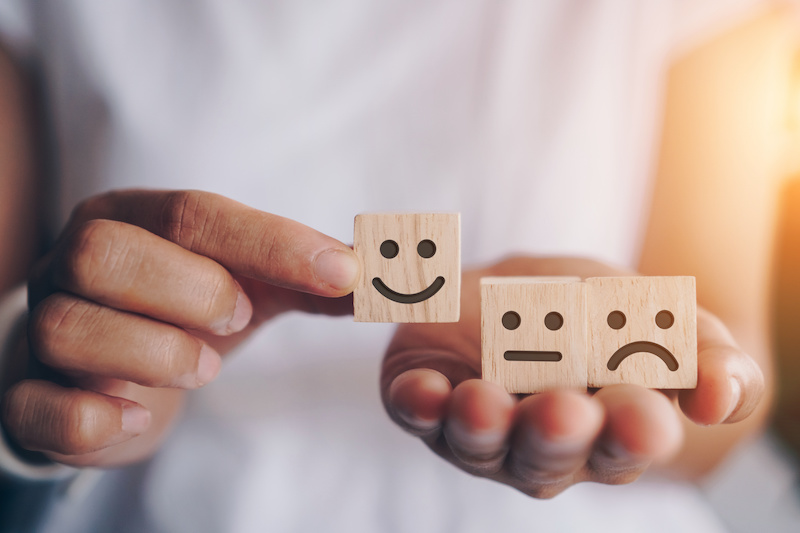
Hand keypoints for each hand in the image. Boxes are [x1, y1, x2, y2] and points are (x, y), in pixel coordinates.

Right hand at [1, 189, 358, 466]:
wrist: (112, 366)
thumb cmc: (186, 312)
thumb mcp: (250, 282)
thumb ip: (313, 277)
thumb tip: (384, 271)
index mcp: (132, 219)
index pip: (193, 213)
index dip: (271, 243)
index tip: (342, 274)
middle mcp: (74, 263)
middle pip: (105, 253)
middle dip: (189, 289)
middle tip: (238, 319)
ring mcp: (44, 328)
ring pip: (68, 326)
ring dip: (153, 352)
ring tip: (201, 367)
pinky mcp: (30, 396)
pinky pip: (35, 405)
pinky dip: (92, 417)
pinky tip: (137, 415)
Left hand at [381, 257, 764, 497]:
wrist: (526, 288)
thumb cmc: (601, 314)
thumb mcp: (662, 319)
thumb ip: (704, 355)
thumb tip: (721, 397)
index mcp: (610, 428)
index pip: (628, 441)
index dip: (635, 430)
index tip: (643, 412)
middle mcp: (544, 443)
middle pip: (550, 454)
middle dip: (556, 435)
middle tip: (564, 411)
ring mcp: (481, 429)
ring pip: (480, 442)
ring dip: (480, 425)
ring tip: (482, 401)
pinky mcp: (427, 403)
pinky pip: (416, 411)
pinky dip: (417, 403)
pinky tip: (421, 390)